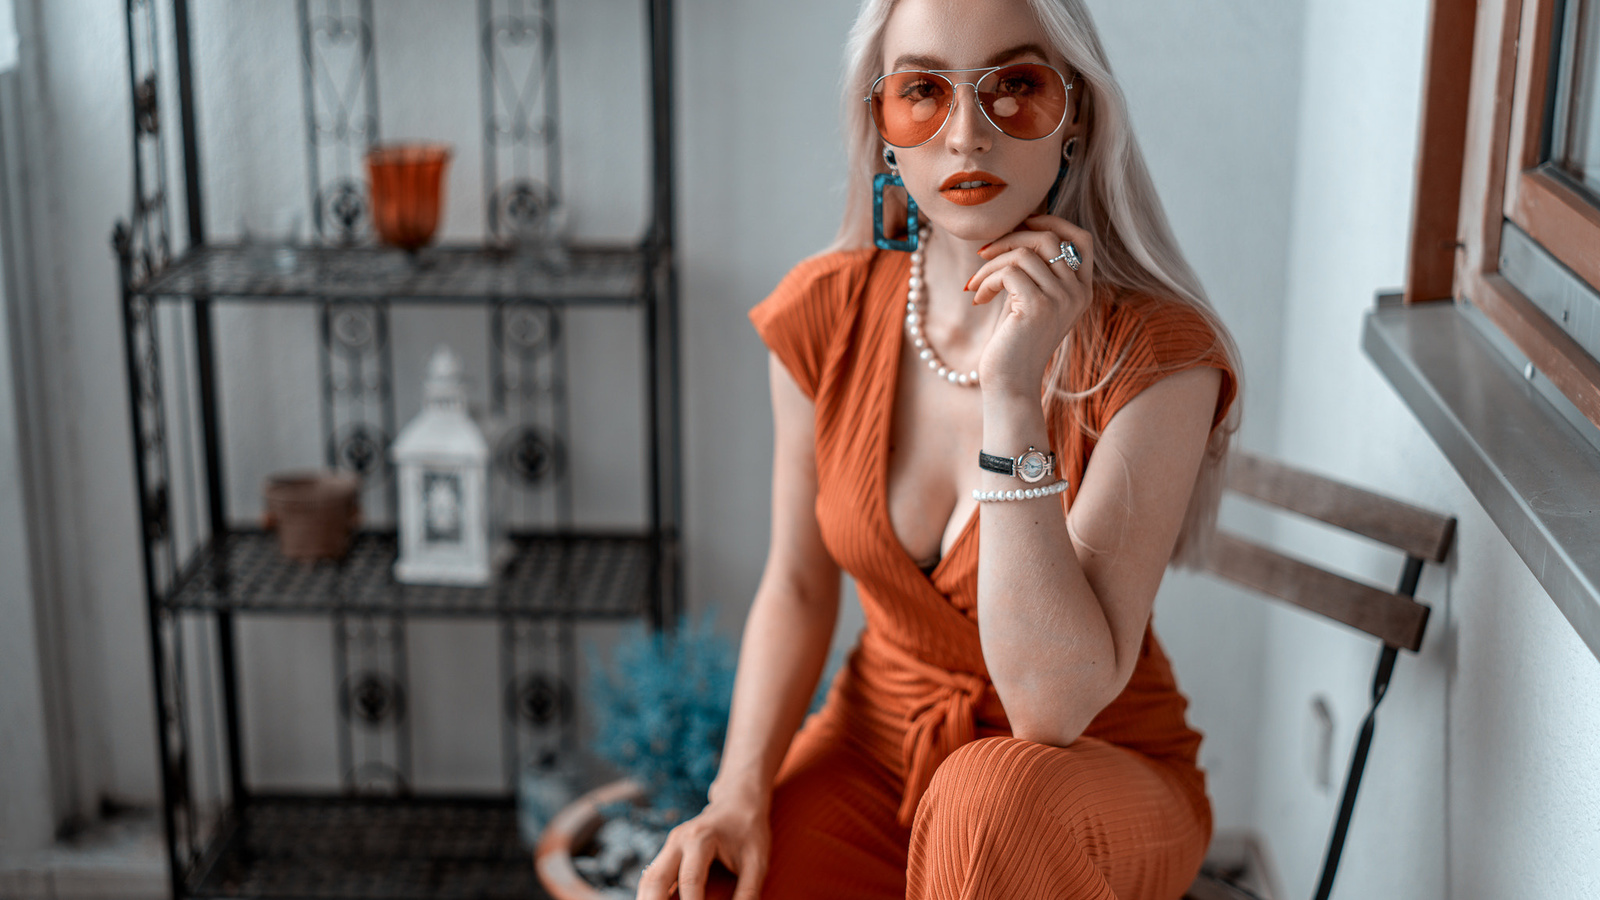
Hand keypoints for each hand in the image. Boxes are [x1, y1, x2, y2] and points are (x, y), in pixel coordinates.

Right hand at [635, 796, 770, 899]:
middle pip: (655, 879)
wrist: (738, 802)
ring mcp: (670, 846)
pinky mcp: (669, 854)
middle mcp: (679, 840)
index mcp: (701, 838)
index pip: (690, 880)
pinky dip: (653, 897)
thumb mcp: (757, 861)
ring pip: (649, 879)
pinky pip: (653, 879)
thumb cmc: (750, 832)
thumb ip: (748, 892)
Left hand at [963, 214, 1094, 394]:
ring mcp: (1061, 299)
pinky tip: (978, 298)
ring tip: (975, 285)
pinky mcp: (1037, 306)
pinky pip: (1008, 272)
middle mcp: (1077, 292)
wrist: (1011, 382)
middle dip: (1010, 238)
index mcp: (1082, 290)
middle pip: (1048, 238)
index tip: (1023, 221)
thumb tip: (1019, 227)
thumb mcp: (1032, 299)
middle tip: (984, 254)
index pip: (1081, 239)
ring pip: (1022, 253)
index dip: (1053, 221)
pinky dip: (986, 280)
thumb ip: (1035, 268)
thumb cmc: (1015, 340)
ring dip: (990, 265)